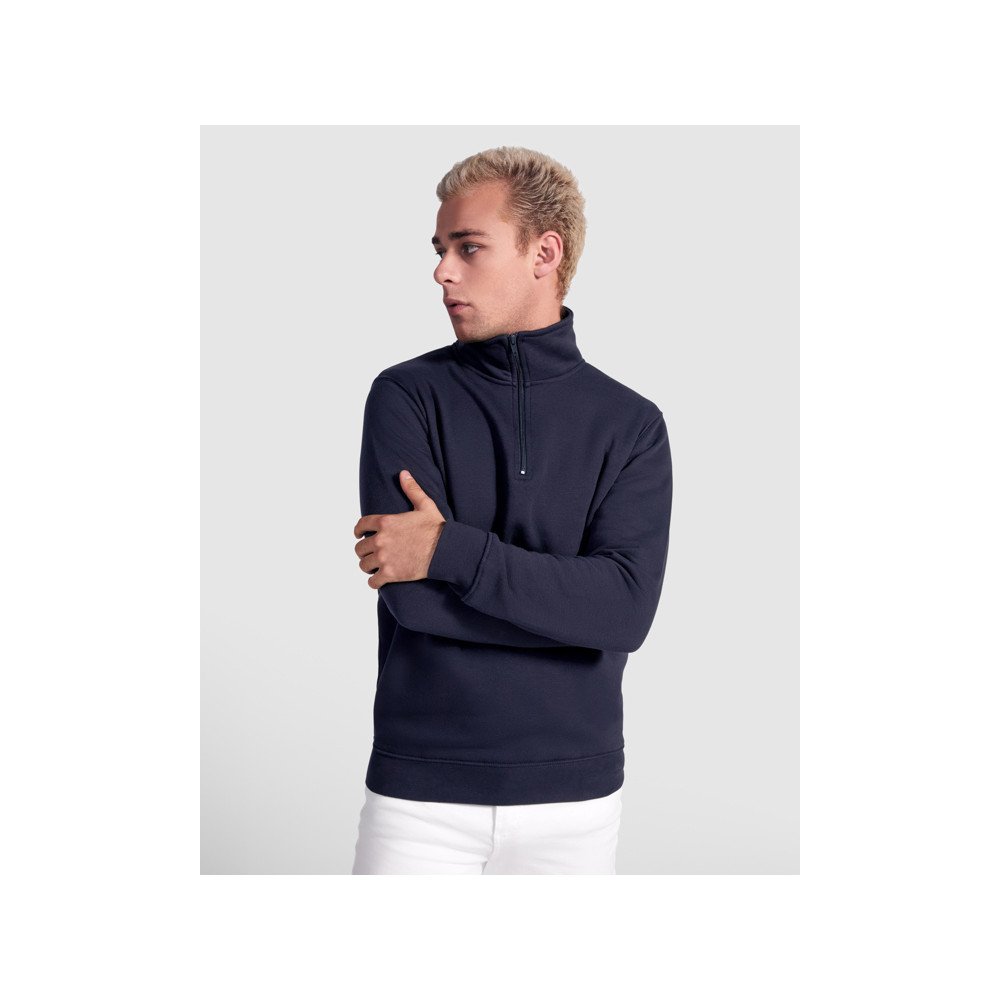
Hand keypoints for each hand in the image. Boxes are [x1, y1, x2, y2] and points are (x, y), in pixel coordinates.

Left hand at [353, 470, 446, 588]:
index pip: (361, 525)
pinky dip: (374, 582)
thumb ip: (411, 489)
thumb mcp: (425, 505)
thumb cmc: (436, 528)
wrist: (445, 550)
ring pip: (364, 565)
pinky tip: (378, 580)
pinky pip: (372, 582)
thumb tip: (404, 473)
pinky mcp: (390, 574)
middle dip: (364, 551)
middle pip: (360, 548)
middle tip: (370, 555)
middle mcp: (381, 540)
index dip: (358, 530)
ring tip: (374, 568)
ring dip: (368, 567)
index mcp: (386, 522)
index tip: (358, 535)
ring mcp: (384, 558)